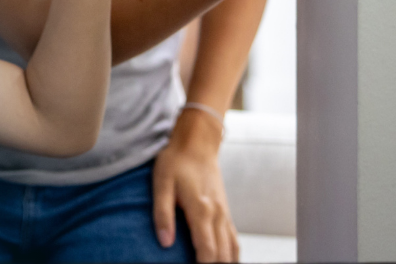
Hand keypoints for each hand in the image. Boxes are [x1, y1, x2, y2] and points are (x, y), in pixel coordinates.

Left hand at [152, 109, 238, 262]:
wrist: (197, 142)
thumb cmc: (176, 161)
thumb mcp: (161, 183)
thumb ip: (162, 214)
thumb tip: (165, 243)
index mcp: (201, 209)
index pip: (207, 251)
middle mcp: (217, 214)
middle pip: (222, 254)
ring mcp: (224, 213)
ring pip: (231, 249)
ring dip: (225, 263)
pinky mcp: (225, 211)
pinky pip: (234, 239)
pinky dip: (232, 254)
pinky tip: (226, 262)